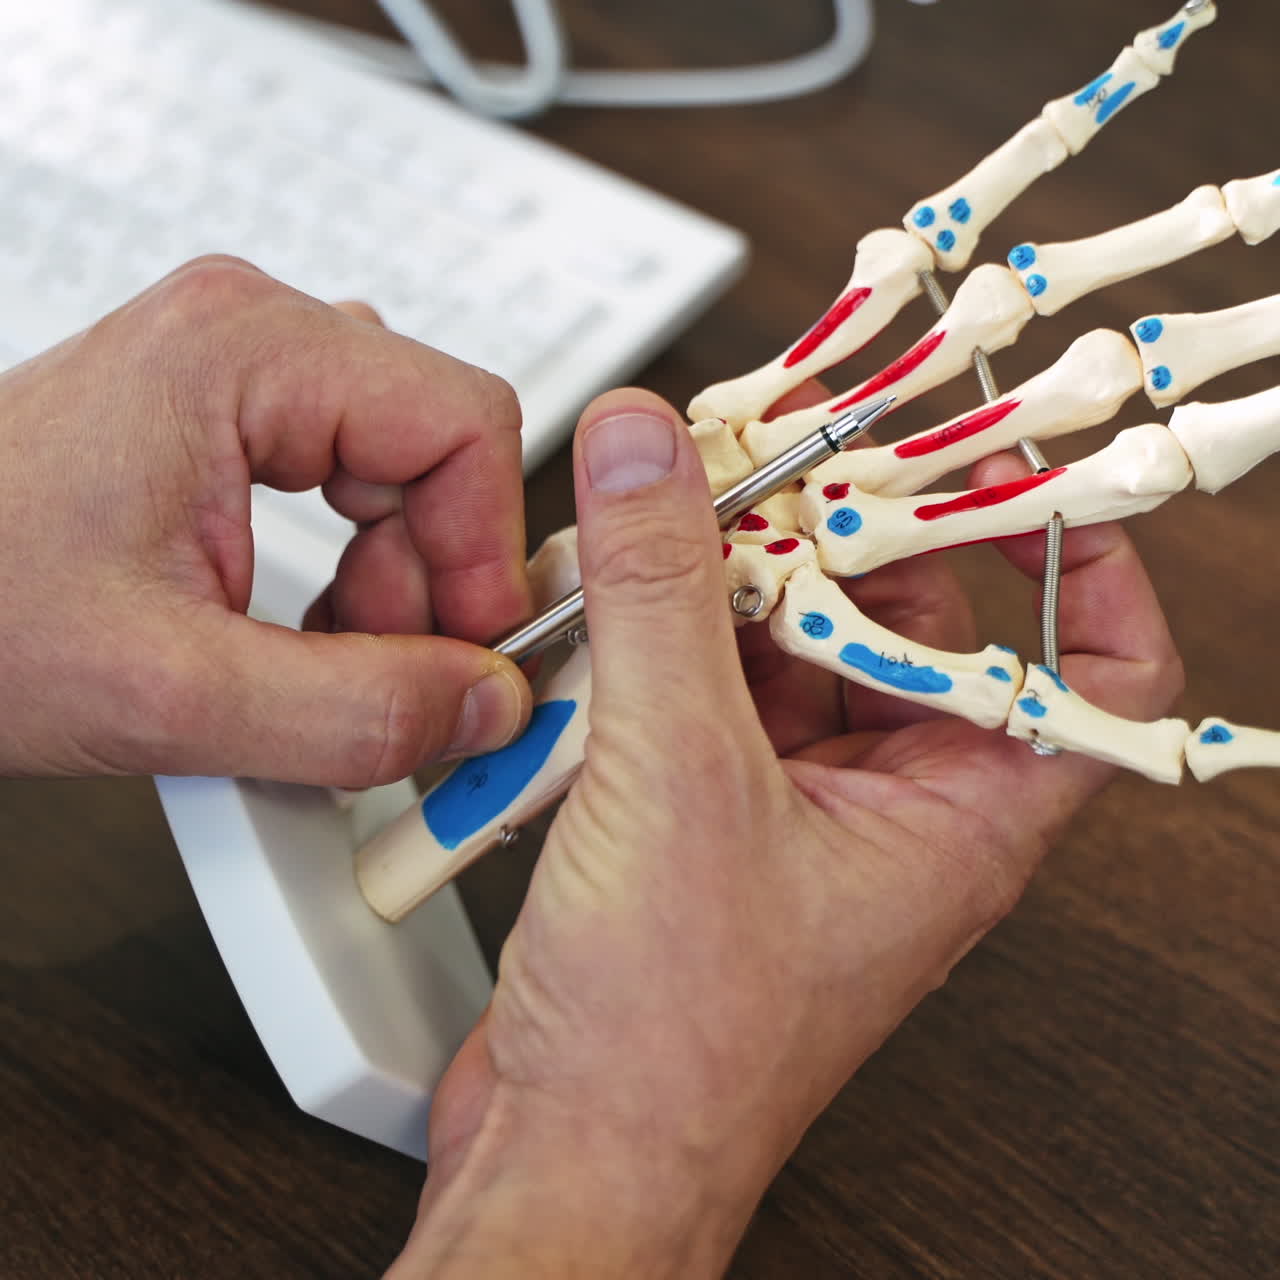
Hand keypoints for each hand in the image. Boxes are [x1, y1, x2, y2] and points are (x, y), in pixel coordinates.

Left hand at [0, 257, 531, 782]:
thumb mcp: (168, 691)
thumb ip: (351, 712)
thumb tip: (482, 705)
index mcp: (245, 351)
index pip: (466, 423)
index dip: (488, 552)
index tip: (472, 652)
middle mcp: (252, 336)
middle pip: (441, 451)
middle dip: (433, 582)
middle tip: (389, 674)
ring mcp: (243, 371)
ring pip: (405, 474)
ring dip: (393, 585)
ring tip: (323, 658)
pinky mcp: (233, 415)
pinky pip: (354, 486)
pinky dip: (353, 572)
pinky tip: (301, 630)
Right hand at [390, 387, 1182, 1277]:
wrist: (571, 1157)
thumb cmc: (673, 1052)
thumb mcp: (679, 782)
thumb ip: (664, 597)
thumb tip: (654, 461)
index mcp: (956, 820)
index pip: (1089, 669)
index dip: (1076, 559)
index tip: (1005, 476)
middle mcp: (888, 811)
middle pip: (909, 626)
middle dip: (841, 537)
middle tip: (779, 461)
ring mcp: (790, 811)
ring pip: (791, 649)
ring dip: (728, 585)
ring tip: (664, 527)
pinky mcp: (702, 816)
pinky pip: (705, 691)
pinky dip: (660, 642)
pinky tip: (603, 615)